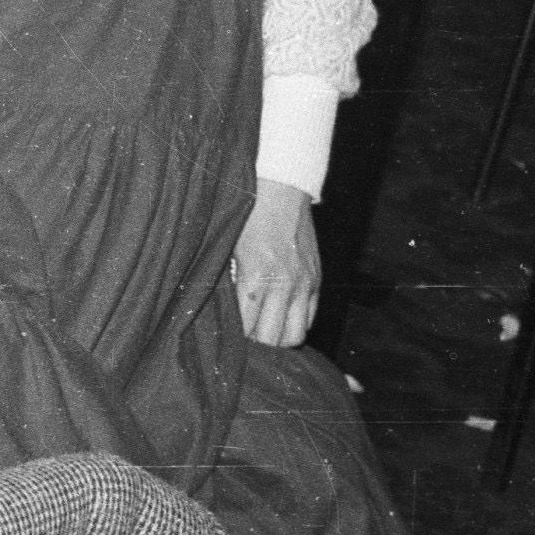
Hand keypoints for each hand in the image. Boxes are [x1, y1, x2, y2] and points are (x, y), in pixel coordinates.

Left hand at [231, 180, 320, 346]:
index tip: (225, 341)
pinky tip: (279, 318)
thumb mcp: (227, 246)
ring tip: (262, 333)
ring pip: (296, 335)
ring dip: (278, 339)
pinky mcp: (317, 280)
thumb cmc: (245, 215)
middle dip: (256, 345)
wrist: (280, 189)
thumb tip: (217, 311)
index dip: (236, 339)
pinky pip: (310, 317)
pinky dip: (295, 324)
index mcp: (257, 278)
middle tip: (242, 341)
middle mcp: (285, 286)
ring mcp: (305, 284)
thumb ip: (226, 280)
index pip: (247, 328)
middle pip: (273, 339)